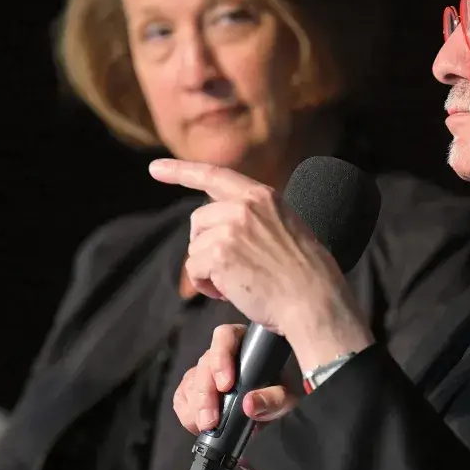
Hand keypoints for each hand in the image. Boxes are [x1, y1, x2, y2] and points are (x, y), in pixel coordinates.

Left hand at [150, 158, 373, 369]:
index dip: (181, 171)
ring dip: (208, 269)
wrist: (314, 299)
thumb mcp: (287, 227)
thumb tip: (220, 226)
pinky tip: (231, 292)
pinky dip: (206, 286)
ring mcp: (230, 228)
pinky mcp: (218, 254)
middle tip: (231, 268)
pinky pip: (194, 269)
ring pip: (195, 247)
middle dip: (206, 245)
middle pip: (199, 221)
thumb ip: (256, 217)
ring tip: (238, 282)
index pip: (214, 176)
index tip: (155, 169)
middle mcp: (244, 206)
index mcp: (263, 196)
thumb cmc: (306, 275)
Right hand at [172, 323, 296, 469]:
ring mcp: (206, 370)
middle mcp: (222, 353)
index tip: (225, 385)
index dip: (220, 358)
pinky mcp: (194, 389)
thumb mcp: (285, 397)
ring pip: (191, 381)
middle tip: (211, 419)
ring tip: (206, 425)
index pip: (224, 337)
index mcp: (245, 343)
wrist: (269, 409)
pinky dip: (186, 411)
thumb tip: (249, 405)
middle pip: (204, 363)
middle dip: (205, 394)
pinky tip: (197, 423)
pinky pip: (182, 396)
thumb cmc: (279, 393)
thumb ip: (272, 399)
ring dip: (196, 406)